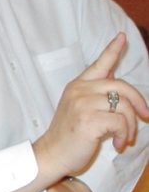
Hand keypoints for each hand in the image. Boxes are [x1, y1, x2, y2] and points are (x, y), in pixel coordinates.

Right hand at [34, 33, 148, 182]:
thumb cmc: (68, 135)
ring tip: (123, 138)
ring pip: (124, 106)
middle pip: (122, 86)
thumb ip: (95, 93)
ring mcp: (83, 104)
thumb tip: (113, 78)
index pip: (99, 64)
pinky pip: (120, 122)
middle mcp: (80, 90)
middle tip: (145, 117)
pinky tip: (116, 144)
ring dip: (130, 126)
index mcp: (77, 85)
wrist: (52, 154)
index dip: (112, 49)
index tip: (122, 37)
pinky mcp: (89, 120)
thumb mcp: (79, 108)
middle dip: (139, 103)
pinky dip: (123, 135)